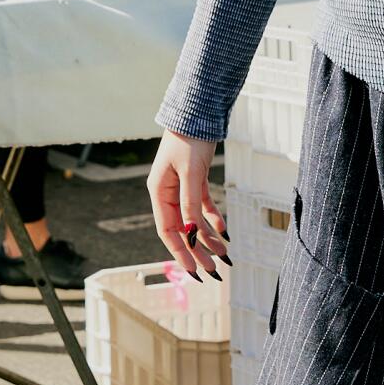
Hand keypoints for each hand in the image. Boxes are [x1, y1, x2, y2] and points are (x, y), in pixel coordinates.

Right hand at [148, 129, 228, 281]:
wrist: (197, 113)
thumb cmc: (189, 139)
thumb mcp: (190, 173)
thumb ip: (190, 204)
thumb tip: (191, 233)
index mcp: (159, 192)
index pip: (168, 231)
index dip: (180, 253)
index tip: (193, 271)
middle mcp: (167, 193)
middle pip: (182, 230)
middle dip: (197, 251)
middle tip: (212, 271)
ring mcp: (181, 187)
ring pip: (195, 220)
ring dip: (209, 238)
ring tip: (224, 255)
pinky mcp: (195, 180)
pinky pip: (203, 206)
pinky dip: (214, 219)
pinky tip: (225, 232)